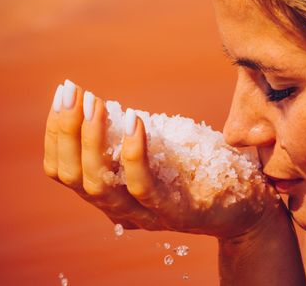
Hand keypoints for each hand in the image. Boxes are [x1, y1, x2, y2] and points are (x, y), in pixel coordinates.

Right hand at [43, 80, 280, 237]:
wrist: (247, 204)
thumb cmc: (201, 169)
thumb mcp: (158, 149)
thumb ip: (130, 137)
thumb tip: (102, 105)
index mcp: (113, 192)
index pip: (65, 170)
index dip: (57, 133)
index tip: (63, 94)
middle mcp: (121, 208)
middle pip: (74, 177)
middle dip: (66, 130)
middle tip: (71, 91)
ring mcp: (147, 214)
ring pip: (100, 184)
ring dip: (92, 140)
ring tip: (95, 103)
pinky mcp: (175, 213)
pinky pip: (143, 186)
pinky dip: (134, 153)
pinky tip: (134, 120)